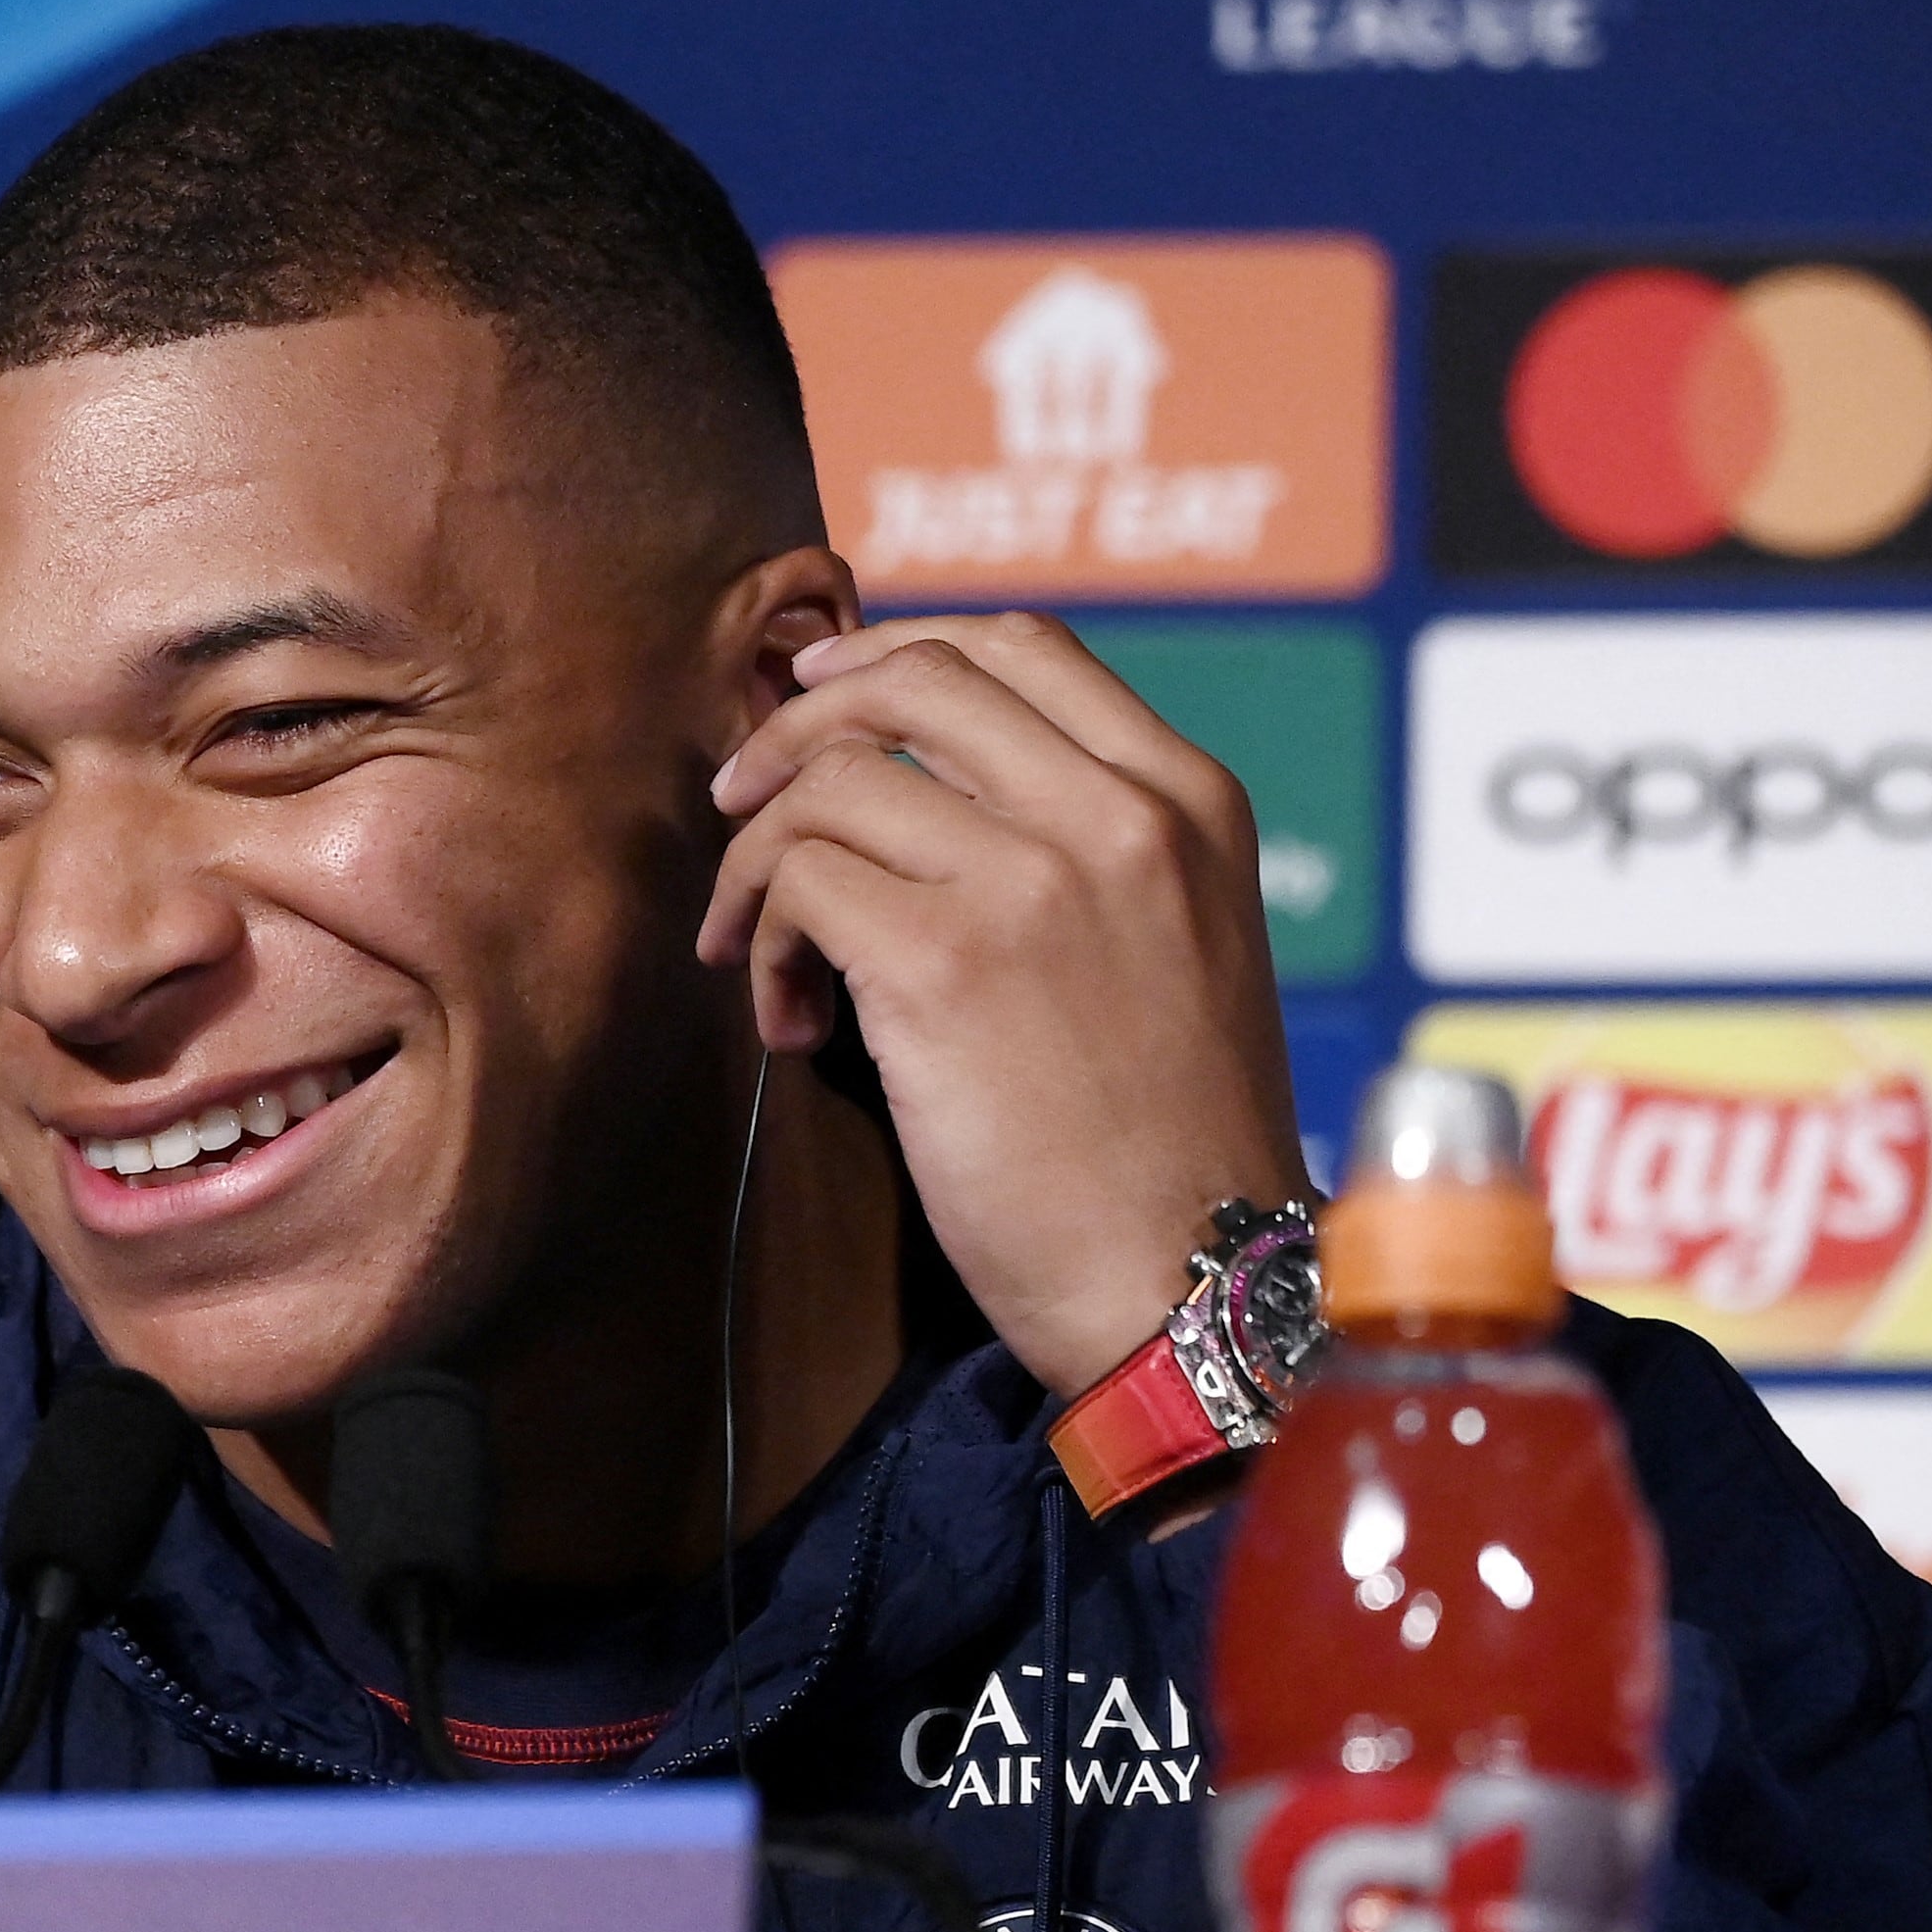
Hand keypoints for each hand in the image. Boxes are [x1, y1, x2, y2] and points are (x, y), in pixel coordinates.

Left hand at [695, 613, 1309, 1396]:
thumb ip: (1090, 843)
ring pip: (829, 784)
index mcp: (1189, 798)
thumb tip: (913, 777)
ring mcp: (1033, 879)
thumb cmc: (1170, 1142)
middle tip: (739, 797)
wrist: (1193, 1284)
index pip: (1021, 646)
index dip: (892, 654)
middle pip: (912, 682)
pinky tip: (791, 1021)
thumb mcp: (1183, 943)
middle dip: (795, 726)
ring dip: (760, 864)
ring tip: (767, 958)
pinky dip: (761, 943)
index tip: (819, 696)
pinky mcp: (944, 965)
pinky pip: (798, 883)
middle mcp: (1119, 815)